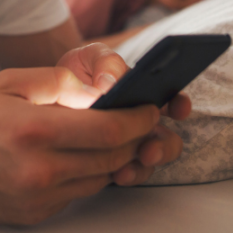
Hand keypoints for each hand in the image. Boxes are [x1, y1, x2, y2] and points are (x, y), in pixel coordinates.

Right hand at [0, 66, 167, 224]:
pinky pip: (79, 193)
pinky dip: (87, 173)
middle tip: (138, 121)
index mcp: (34, 130)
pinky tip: (76, 156)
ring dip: (113, 157)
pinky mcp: (37, 215)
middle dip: (133, 138)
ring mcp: (39, 197)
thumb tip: (99, 88)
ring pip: (101, 178)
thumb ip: (58, 82)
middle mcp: (40, 169)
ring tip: (107, 136)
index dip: (139, 119)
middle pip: (113, 157)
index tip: (149, 109)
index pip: (109, 131)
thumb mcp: (10, 83)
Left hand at [55, 43, 191, 185]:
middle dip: (165, 147)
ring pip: (149, 161)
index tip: (178, 108)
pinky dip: (126, 175)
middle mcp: (142, 122)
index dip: (180, 105)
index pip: (173, 100)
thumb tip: (111, 83)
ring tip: (127, 169)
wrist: (52, 92)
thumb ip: (106, 62)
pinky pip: (128, 173)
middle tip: (150, 150)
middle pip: (168, 139)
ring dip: (144, 167)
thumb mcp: (91, 56)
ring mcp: (130, 144)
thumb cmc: (78, 71)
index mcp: (145, 94)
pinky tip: (117, 174)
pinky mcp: (112, 162)